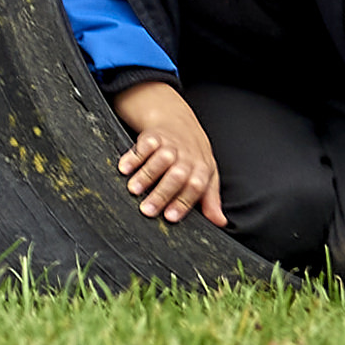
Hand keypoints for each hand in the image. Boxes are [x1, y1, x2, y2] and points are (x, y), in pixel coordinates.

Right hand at [109, 79, 221, 224]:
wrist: (179, 122)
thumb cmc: (192, 157)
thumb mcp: (207, 176)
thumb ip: (211, 200)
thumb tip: (220, 222)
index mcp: (202, 168)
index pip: (196, 186)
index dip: (183, 202)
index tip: (170, 217)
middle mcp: (186, 157)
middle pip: (177, 175)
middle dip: (161, 194)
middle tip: (147, 210)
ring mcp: (170, 145)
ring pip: (160, 160)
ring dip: (146, 175)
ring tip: (134, 190)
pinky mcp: (153, 137)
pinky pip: (143, 146)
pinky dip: (133, 157)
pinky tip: (124, 169)